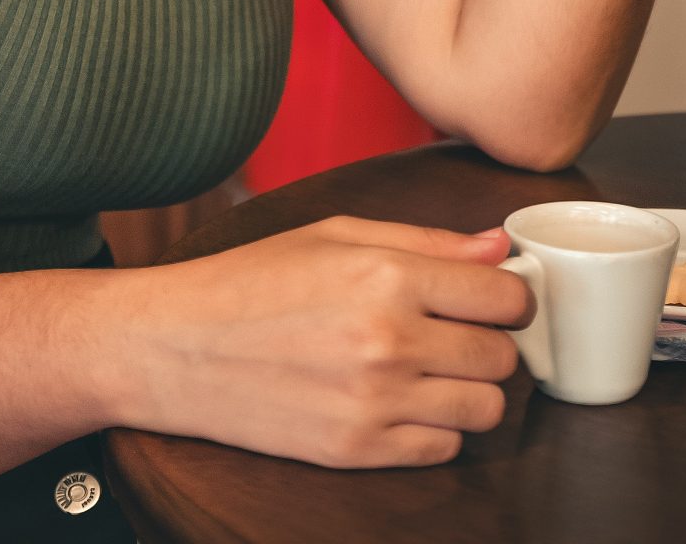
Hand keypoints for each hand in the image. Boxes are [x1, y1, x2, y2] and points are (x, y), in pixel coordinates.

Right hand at [114, 215, 532, 468]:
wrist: (176, 345)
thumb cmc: (251, 279)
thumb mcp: (333, 235)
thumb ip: (424, 240)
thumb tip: (496, 248)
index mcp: (385, 275)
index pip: (504, 298)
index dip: (509, 296)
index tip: (492, 298)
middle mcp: (389, 340)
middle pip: (501, 357)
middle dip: (489, 342)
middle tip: (454, 331)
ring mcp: (375, 402)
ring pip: (484, 410)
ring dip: (469, 389)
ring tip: (431, 369)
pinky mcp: (357, 450)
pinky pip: (442, 450)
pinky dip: (434, 428)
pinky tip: (400, 401)